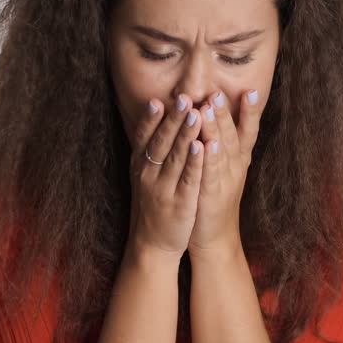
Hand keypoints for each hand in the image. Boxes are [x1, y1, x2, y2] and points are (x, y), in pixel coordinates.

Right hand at [128, 93, 205, 260]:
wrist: (152, 244)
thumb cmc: (152, 203)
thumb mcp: (143, 174)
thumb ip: (149, 148)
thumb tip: (154, 114)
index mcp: (140, 165)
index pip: (144, 137)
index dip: (152, 119)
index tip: (160, 99)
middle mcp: (148, 174)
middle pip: (161, 142)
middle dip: (173, 119)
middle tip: (183, 98)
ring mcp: (163, 189)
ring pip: (176, 157)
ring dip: (186, 135)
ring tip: (196, 114)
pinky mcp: (180, 203)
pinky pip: (188, 179)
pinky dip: (195, 162)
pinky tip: (202, 146)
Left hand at [187, 89, 262, 258]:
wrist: (212, 236)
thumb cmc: (214, 198)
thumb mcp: (223, 169)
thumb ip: (222, 144)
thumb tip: (218, 116)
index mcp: (237, 160)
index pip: (247, 132)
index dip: (250, 113)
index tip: (250, 90)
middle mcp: (235, 167)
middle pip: (232, 135)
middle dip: (226, 112)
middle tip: (218, 91)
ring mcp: (225, 181)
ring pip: (222, 150)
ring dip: (216, 128)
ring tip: (210, 108)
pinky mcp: (212, 195)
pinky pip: (211, 174)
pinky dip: (210, 159)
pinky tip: (207, 144)